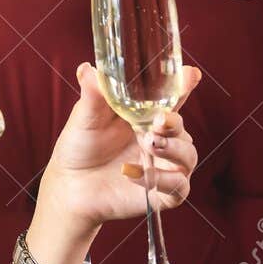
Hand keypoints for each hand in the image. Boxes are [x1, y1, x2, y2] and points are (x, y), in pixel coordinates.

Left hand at [43, 61, 200, 229]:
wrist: (71, 185)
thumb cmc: (81, 146)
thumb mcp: (85, 117)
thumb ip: (93, 94)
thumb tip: (87, 69)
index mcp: (147, 115)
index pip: (171, 98)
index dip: (184, 85)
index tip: (191, 74)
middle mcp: (162, 139)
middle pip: (182, 127)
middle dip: (175, 122)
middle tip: (160, 120)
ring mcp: (165, 167)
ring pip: (188, 156)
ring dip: (174, 149)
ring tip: (150, 144)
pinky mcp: (163, 194)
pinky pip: (177, 187)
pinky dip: (160, 180)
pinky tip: (133, 174)